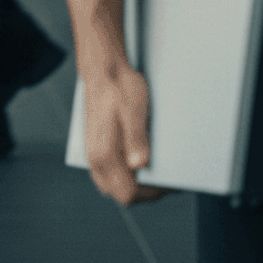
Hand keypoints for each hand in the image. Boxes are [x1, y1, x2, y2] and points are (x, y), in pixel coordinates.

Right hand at [80, 58, 169, 205]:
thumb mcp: (134, 110)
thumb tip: (140, 164)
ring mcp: (93, 154)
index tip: (169, 185)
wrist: (102, 68)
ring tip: (157, 172)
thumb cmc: (120, 88)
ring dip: (134, 184)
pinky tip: (141, 162)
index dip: (150, 194)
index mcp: (103, 154)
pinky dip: (125, 174)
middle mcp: (94, 159)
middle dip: (144, 192)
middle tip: (166, 180)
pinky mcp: (95, 146)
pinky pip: (110, 173)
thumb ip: (136, 139)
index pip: (127, 194)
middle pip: (120, 193)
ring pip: (113, 185)